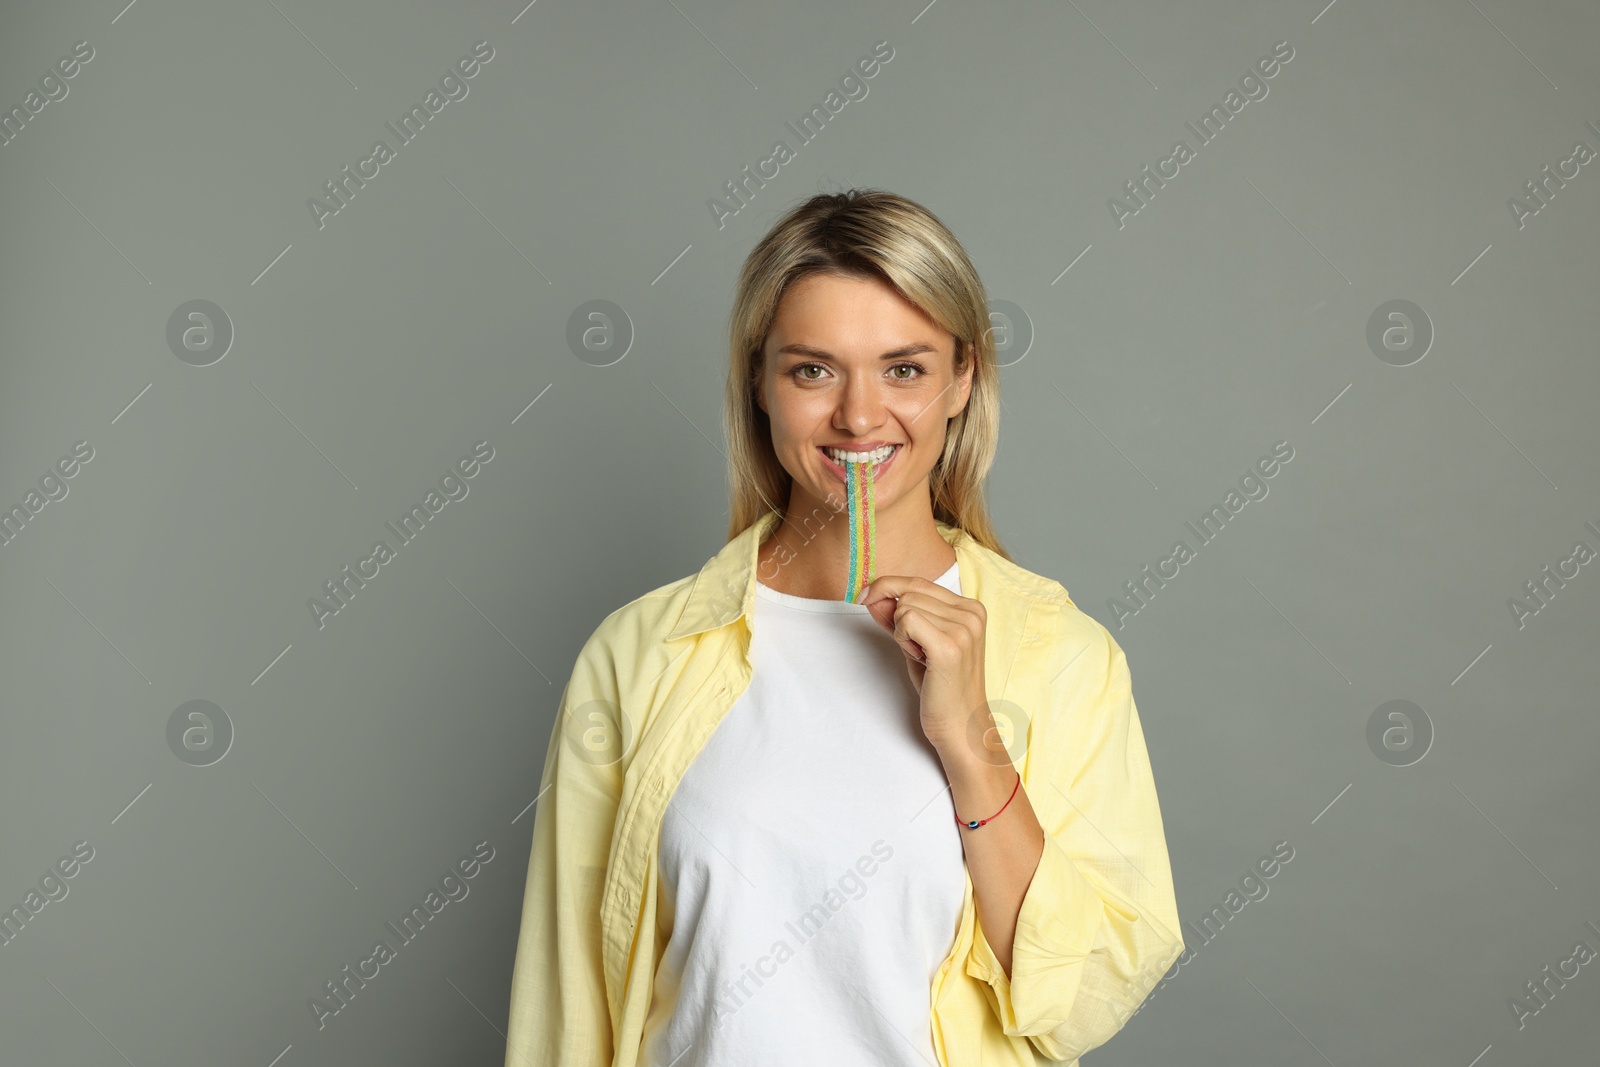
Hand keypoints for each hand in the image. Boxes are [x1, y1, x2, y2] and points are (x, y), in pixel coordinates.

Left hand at [857, 575, 987, 748]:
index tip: (865, 597)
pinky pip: (906, 621)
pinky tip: (920, 659)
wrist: (960, 727)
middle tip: (915, 650)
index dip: (887, 587)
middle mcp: (971, 613)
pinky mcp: (950, 646)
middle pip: (909, 591)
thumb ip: (896, 618)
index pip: (919, 581)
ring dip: (901, 633)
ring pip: (905, 606)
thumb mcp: (917, 644)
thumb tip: (872, 594)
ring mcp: (964, 628)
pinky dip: (902, 639)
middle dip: (898, 619)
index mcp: (971, 608)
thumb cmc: (941, 688)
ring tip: (923, 657)